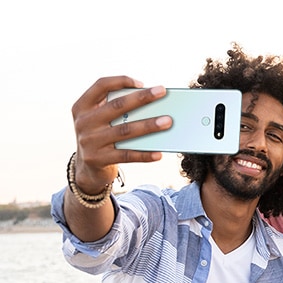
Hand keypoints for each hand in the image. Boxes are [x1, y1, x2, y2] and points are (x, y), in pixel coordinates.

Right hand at [71, 76, 170, 192]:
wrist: (86, 169)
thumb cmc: (100, 139)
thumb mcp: (99, 121)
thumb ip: (114, 111)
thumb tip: (150, 105)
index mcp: (82, 106)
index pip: (100, 85)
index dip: (121, 81)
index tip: (141, 83)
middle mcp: (84, 122)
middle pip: (117, 106)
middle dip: (142, 98)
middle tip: (162, 92)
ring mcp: (90, 141)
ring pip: (125, 131)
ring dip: (149, 125)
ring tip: (167, 122)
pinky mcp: (98, 159)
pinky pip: (127, 156)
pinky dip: (144, 155)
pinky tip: (159, 153)